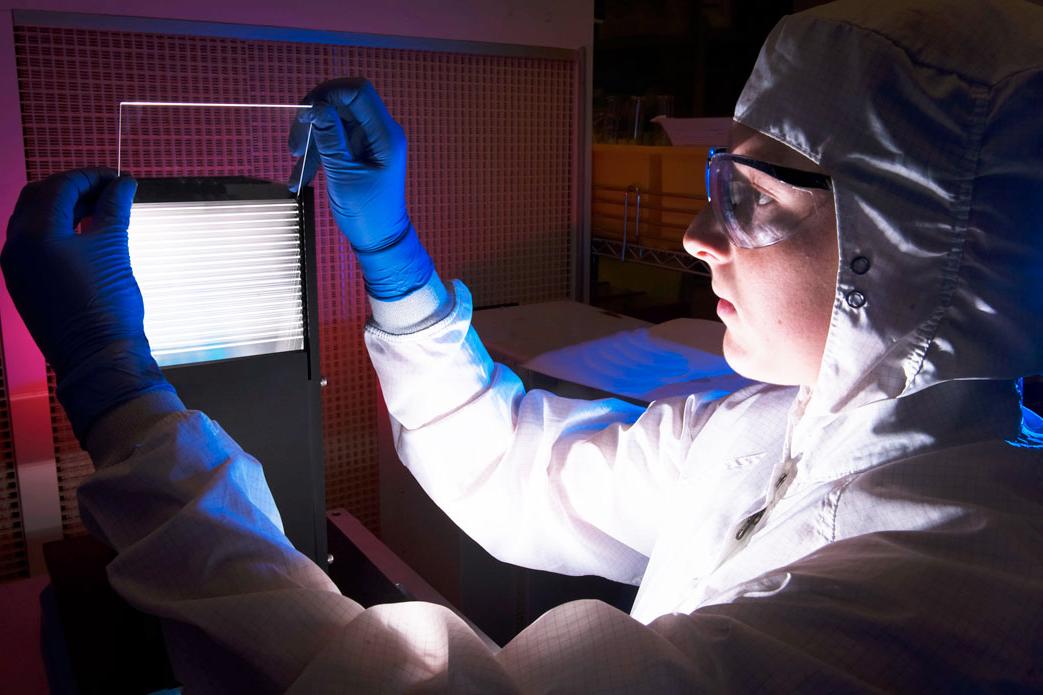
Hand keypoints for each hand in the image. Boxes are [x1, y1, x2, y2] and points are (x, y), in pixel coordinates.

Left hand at [1, 168, 172, 440]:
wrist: (99, 358)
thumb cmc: (108, 307)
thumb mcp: (114, 250)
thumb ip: (115, 209)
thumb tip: (124, 184)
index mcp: (36, 235)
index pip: (60, 187)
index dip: (92, 177)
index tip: (120, 180)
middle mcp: (16, 247)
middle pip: (39, 197)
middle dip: (74, 187)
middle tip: (109, 190)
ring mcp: (16, 267)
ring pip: (34, 218)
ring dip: (65, 207)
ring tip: (100, 210)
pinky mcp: (23, 283)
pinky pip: (34, 242)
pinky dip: (57, 229)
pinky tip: (85, 235)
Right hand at [289, 78, 432, 299]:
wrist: (380, 240)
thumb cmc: (368, 213)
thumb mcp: (343, 174)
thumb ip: (329, 138)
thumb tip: (315, 108)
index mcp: (385, 134)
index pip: (358, 92)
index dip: (328, 94)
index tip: (304, 112)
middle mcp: (380, 133)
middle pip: (341, 105)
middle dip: (314, 121)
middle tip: (294, 146)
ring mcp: (370, 143)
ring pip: (333, 125)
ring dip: (311, 143)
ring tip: (296, 169)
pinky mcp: (359, 154)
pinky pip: (334, 144)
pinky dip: (317, 157)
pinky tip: (299, 179)